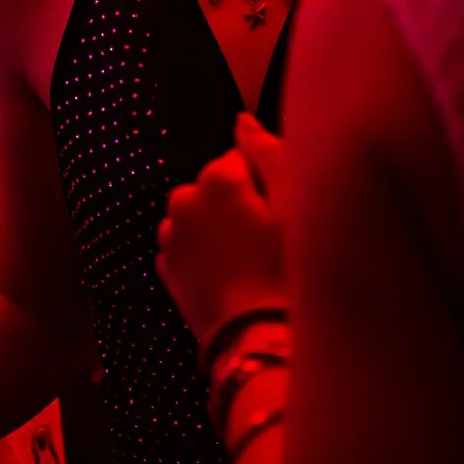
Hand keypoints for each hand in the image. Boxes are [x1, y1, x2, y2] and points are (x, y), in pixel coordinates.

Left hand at [157, 114, 289, 343]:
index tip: (287, 210)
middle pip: (219, 185)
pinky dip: (206, 252)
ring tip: (251, 259)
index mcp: (217, 179)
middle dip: (241, 202)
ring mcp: (171, 238)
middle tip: (271, 238)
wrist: (259, 342)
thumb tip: (241, 121)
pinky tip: (232, 273)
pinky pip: (189, 245)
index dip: (271, 182)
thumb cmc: (288, 271)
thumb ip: (268, 152)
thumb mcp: (295, 204)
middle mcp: (183, 201)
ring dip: (220, 226)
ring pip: (201, 214)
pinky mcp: (168, 271)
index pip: (246, 158)